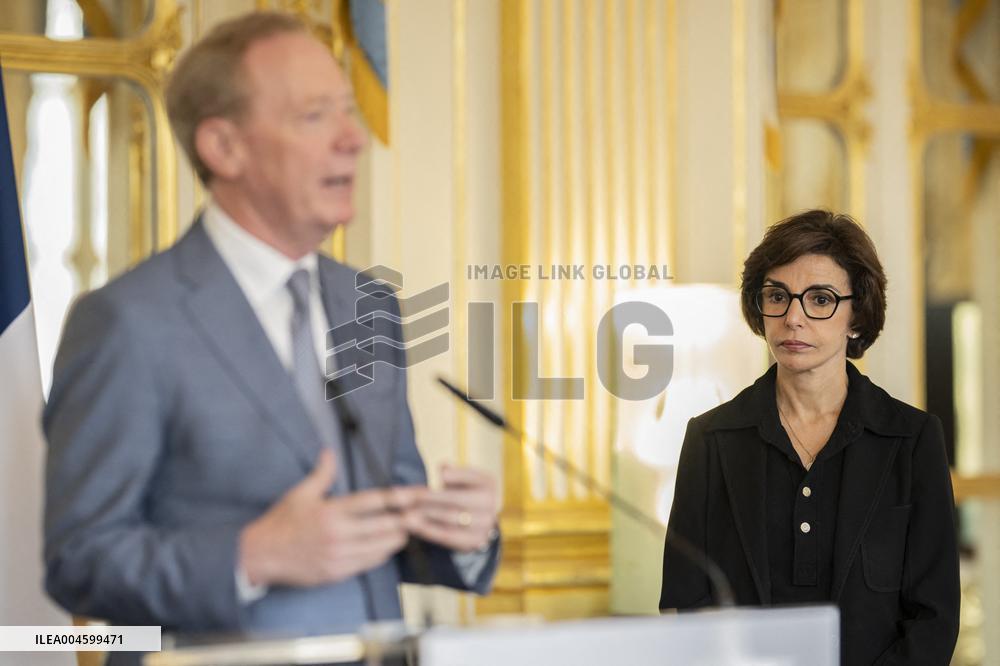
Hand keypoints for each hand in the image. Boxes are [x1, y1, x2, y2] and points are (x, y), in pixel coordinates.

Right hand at [239, 449, 425, 586]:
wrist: (261, 555)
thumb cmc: (281, 522)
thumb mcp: (300, 494)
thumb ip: (322, 473)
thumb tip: (330, 451)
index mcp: (331, 512)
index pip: (373, 502)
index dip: (399, 497)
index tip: (417, 493)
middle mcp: (338, 534)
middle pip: (384, 526)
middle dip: (406, 518)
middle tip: (424, 511)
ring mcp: (339, 556)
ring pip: (380, 547)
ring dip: (398, 537)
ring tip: (412, 527)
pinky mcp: (337, 572)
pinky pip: (368, 564)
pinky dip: (383, 554)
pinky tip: (391, 546)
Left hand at [408, 465, 499, 552]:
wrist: (474, 521)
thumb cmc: (460, 493)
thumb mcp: (458, 480)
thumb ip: (450, 473)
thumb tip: (443, 467)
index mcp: (488, 483)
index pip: (471, 477)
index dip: (456, 476)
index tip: (439, 475)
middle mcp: (491, 503)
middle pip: (456, 499)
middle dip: (428, 497)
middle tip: (406, 497)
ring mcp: (485, 524)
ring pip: (450, 518)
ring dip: (425, 515)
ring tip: (405, 513)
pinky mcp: (475, 541)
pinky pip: (448, 536)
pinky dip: (428, 530)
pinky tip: (412, 526)